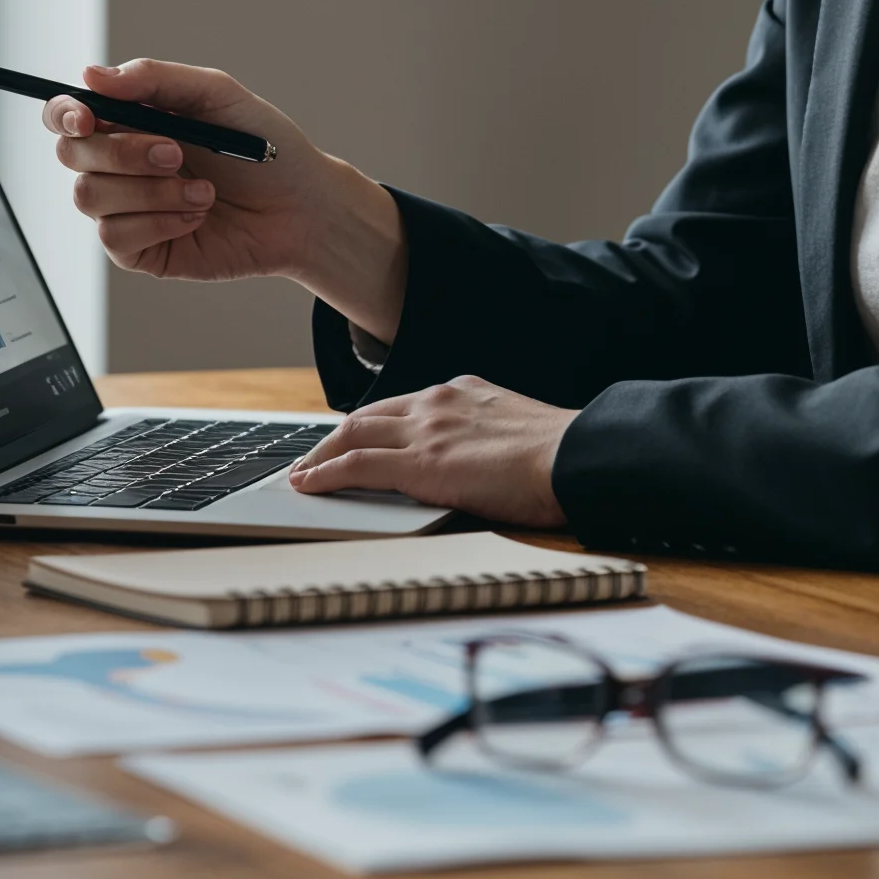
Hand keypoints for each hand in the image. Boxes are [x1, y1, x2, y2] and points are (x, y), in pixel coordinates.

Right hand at [44, 58, 407, 337]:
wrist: (302, 208)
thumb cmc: (266, 147)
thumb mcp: (217, 95)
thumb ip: (154, 79)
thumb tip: (91, 75)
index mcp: (132, 120)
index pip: (66, 114)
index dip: (63, 113)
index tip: (86, 117)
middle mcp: (120, 163)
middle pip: (71, 154)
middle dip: (123, 152)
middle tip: (177, 152)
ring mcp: (126, 208)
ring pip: (90, 197)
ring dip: (151, 190)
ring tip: (203, 190)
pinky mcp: (140, 250)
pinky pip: (116, 237)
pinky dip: (161, 222)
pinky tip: (196, 215)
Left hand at [289, 376, 577, 526]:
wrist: (576, 457)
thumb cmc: (561, 455)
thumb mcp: (517, 430)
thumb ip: (486, 437)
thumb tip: (479, 462)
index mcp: (463, 392)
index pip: (403, 406)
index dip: (373, 423)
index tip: (357, 437)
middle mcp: (438, 402)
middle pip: (368, 415)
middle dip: (335, 437)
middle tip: (313, 457)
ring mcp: (427, 430)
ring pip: (353, 435)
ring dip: (320, 455)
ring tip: (302, 474)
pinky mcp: (421, 463)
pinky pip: (357, 466)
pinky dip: (326, 474)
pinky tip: (309, 486)